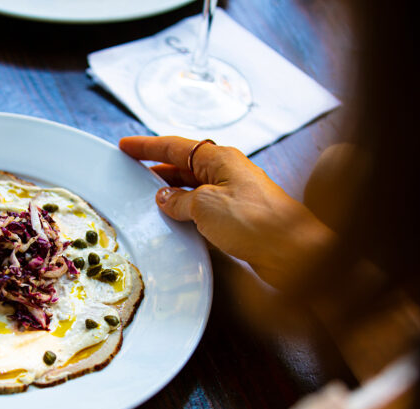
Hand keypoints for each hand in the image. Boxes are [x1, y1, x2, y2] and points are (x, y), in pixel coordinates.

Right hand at [119, 136, 335, 290]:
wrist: (293, 252)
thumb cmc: (255, 222)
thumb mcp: (206, 206)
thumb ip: (180, 200)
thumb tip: (165, 198)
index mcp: (220, 159)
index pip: (175, 146)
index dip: (147, 147)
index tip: (126, 146)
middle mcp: (228, 172)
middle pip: (184, 165)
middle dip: (157, 168)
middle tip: (131, 173)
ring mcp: (235, 194)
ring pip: (194, 187)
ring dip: (171, 192)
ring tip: (147, 199)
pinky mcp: (239, 217)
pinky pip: (204, 207)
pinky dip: (186, 210)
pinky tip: (176, 220)